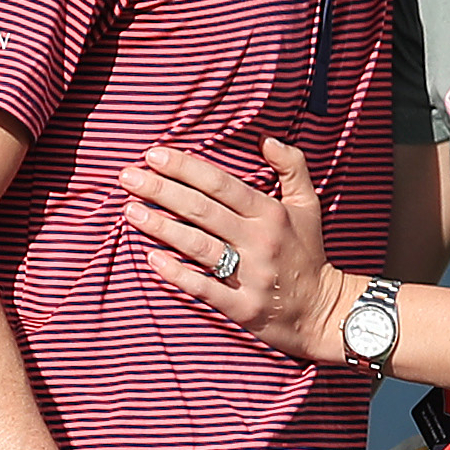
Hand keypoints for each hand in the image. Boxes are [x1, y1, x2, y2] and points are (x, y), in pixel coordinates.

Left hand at [121, 138, 363, 365]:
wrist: (321, 309)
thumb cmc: (307, 252)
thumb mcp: (308, 204)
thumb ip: (292, 166)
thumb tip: (267, 139)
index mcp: (271, 213)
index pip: (221, 184)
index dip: (185, 168)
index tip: (154, 155)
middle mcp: (259, 241)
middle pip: (202, 210)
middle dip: (161, 191)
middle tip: (128, 177)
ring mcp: (249, 275)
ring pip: (198, 246)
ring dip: (161, 227)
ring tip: (130, 210)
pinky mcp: (240, 306)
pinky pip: (202, 287)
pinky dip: (175, 272)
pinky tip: (150, 257)